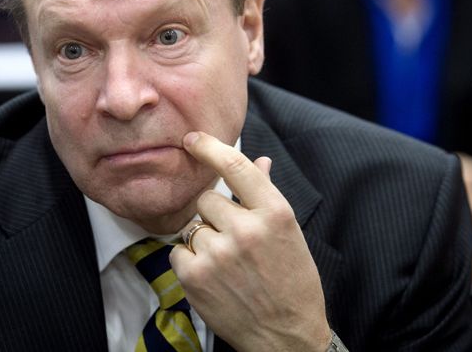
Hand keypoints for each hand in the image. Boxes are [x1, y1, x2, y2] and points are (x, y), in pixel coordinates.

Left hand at [169, 132, 330, 351]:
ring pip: (193, 227)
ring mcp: (219, 254)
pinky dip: (190, 263)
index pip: (235, 166)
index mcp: (275, 213)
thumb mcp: (288, 233)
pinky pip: (179, 252)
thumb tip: (259, 161)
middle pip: (207, 199)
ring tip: (228, 264)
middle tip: (234, 239)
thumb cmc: (292, 281)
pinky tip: (214, 277)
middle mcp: (247, 229)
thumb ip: (266, 195)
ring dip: (204, 241)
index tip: (192, 139)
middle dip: (215, 216)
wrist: (287, 336)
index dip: (209, 147)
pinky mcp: (196, 277)